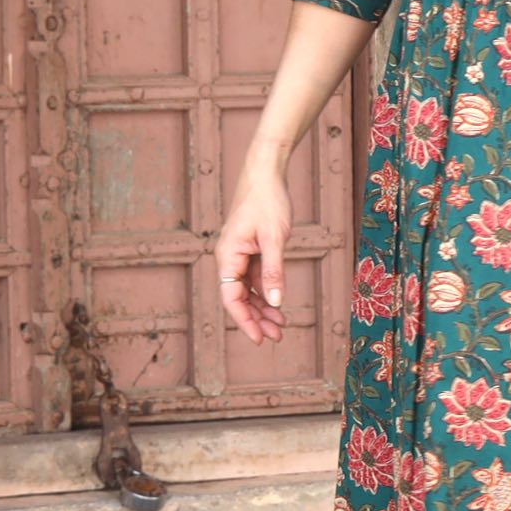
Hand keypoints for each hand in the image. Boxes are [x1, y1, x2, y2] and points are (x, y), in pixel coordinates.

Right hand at [214, 161, 292, 345]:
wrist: (266, 172)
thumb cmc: (268, 200)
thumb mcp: (275, 238)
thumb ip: (274, 271)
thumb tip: (275, 302)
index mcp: (228, 256)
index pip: (232, 298)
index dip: (245, 321)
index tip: (260, 339)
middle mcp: (229, 257)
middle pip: (239, 297)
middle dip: (257, 318)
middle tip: (278, 336)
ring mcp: (240, 253)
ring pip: (248, 289)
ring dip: (264, 306)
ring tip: (282, 324)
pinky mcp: (251, 248)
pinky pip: (256, 277)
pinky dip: (267, 290)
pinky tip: (278, 303)